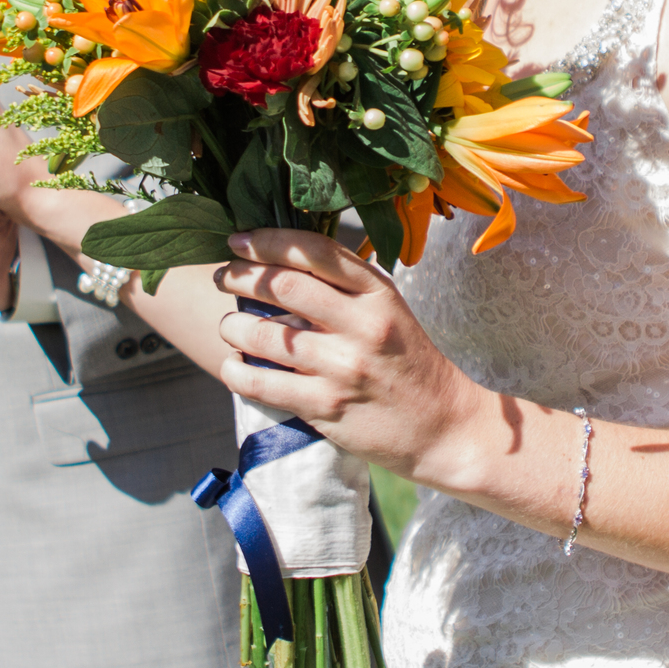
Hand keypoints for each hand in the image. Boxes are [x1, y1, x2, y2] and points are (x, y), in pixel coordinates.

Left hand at [212, 228, 486, 488]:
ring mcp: (342, 367)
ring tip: (229, 326)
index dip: (269, 240)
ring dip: (233, 326)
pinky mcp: (325, 407)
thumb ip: (346, 289)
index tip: (238, 239)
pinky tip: (232, 366)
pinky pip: (262, 384)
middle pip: (283, 285)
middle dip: (241, 276)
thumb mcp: (390, 312)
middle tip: (224, 276)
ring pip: (264, 335)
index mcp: (378, 294)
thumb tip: (283, 265)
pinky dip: (236, 371)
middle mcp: (361, 325)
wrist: (444, 428)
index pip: (315, 252)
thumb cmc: (411, 365)